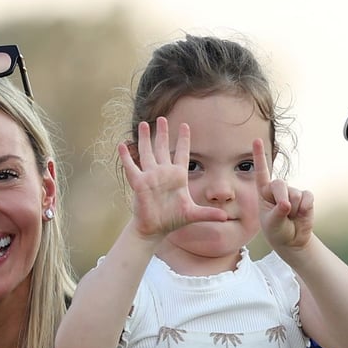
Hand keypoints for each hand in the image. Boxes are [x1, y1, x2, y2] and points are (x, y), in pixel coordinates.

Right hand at [118, 117, 226, 239]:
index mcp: (178, 176)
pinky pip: (131, 167)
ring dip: (144, 138)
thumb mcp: (193, 214)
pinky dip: (127, 157)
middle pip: (162, 148)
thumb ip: (209, 213)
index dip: (183, 139)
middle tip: (162, 118)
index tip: (185, 125)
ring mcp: (150, 177)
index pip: (182, 153)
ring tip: (142, 123)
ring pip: (147, 152)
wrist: (155, 228)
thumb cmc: (173, 220)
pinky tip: (122, 145)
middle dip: (162, 133)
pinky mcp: (139, 183)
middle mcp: (163, 173)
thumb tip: (225, 218)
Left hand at [254, 137, 313, 250]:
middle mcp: (278, 188)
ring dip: (294, 210)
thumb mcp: (272, 224)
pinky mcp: (306, 197)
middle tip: (284, 213)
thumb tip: (287, 204)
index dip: (259, 156)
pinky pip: (307, 198)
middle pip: (280, 184)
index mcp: (264, 192)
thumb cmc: (277, 231)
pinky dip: (305, 209)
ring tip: (291, 217)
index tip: (256, 140)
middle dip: (282, 199)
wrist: (292, 240)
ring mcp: (293, 191)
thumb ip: (277, 213)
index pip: (261, 172)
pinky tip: (301, 215)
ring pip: (294, 195)